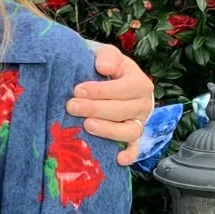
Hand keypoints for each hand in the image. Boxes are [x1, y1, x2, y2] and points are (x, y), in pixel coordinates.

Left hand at [66, 44, 153, 165]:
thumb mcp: (105, 54)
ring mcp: (138, 122)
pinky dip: (129, 155)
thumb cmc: (102, 66)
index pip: (125, 88)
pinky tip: (117, 159)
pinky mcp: (132, 138)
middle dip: (96, 109)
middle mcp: (143, 104)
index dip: (101, 91)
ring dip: (108, 130)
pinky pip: (134, 148)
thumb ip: (107, 56)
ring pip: (130, 131)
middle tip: (71, 106)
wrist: (100, 77)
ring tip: (86, 125)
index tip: (77, 90)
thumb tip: (103, 67)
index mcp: (139, 82)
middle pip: (123, 110)